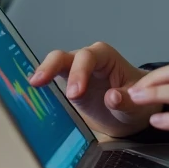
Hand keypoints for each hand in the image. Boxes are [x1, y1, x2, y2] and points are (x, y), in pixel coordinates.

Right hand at [29, 42, 159, 137]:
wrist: (134, 111)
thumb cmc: (138, 99)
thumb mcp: (138, 103)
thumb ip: (127, 100)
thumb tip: (111, 98)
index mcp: (106, 58)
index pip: (89, 57)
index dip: (79, 72)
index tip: (75, 93)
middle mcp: (88, 60)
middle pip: (65, 56)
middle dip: (53, 67)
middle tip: (42, 83)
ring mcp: (75, 71)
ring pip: (54, 63)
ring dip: (43, 72)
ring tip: (33, 84)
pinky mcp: (67, 84)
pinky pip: (51, 79)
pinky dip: (42, 83)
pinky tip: (30, 91)